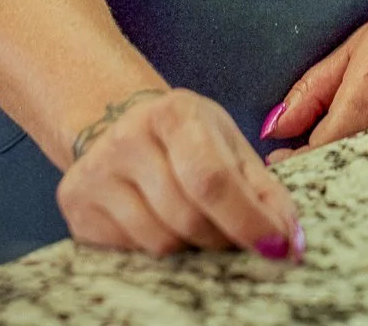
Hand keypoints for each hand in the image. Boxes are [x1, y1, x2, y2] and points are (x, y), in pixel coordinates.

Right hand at [57, 87, 302, 259]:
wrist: (119, 125)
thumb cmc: (185, 138)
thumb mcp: (229, 145)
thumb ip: (263, 190)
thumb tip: (291, 241)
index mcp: (174, 112)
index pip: (212, 180)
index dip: (248, 221)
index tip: (277, 248)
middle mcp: (128, 137)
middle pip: (187, 218)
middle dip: (222, 239)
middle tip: (234, 238)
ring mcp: (95, 173)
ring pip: (159, 244)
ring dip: (190, 249)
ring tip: (196, 228)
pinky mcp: (76, 207)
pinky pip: (129, 254)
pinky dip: (156, 254)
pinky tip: (161, 226)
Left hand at [263, 0, 367, 156]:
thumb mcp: (356, 46)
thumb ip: (314, 88)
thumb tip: (275, 126)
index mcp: (364, 98)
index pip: (317, 151)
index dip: (292, 163)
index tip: (274, 160)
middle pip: (335, 170)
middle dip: (310, 170)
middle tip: (292, 160)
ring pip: (357, 173)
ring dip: (335, 169)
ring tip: (322, 154)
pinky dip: (362, 165)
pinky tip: (355, 154)